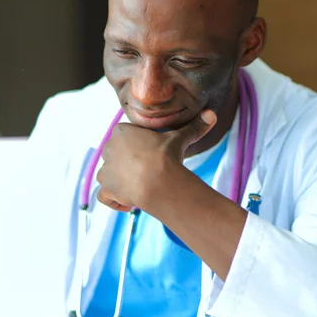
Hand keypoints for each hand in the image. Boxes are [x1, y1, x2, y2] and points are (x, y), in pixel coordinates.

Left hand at [96, 110, 216, 211]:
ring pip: (107, 175)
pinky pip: (104, 196)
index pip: (124, 137)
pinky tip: (129, 202)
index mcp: (121, 132)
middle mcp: (108, 149)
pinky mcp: (106, 190)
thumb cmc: (166, 156)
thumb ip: (193, 127)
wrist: (158, 181)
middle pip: (115, 156)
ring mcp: (105, 171)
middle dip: (127, 164)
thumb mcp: (180, 139)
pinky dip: (114, 201)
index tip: (149, 155)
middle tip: (146, 171)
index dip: (136, 147)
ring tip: (138, 186)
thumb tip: (211, 114)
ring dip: (118, 182)